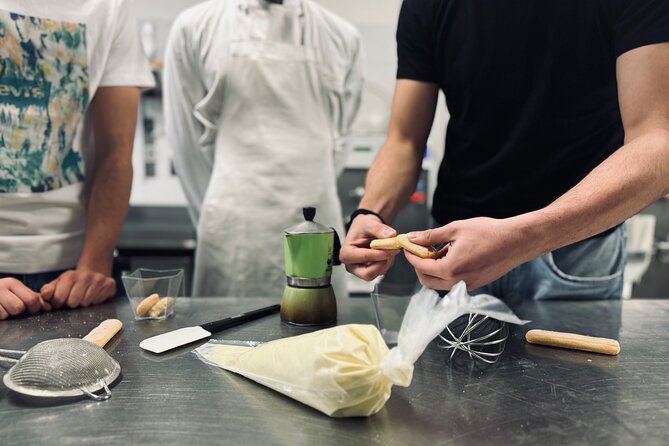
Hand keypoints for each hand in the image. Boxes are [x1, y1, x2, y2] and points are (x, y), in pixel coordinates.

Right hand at [0, 278, 50, 319]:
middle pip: (19, 308)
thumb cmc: (1, 294)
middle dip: (18, 312)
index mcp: (12, 283)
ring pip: (6, 314)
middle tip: (13, 309)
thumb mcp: (17, 292)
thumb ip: (34, 298)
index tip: (30, 308)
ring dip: (5, 315)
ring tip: (2, 309)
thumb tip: (49, 307)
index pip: (32, 299)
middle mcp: (0, 287)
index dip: (34, 308)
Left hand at [40, 269, 115, 308]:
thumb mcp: (58, 283)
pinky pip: (98, 302)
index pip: (59, 298)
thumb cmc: (73, 281)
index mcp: (69, 276)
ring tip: (84, 296)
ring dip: (83, 302)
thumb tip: (43, 296)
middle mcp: (85, 276)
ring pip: (86, 303)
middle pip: (73, 303)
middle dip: (72, 303)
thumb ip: (48, 290)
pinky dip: (95, 301)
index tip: (61, 300)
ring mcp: (99, 280)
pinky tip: (93, 294)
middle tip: (74, 298)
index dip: (59, 302)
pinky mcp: (109, 285)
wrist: (94, 271)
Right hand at [339, 214, 399, 280]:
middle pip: (369, 274)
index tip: (391, 248)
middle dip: (383, 263)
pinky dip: (388, 261)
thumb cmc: (362, 227)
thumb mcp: (369, 223)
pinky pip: (382, 270)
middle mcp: (352, 265)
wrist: (365, 229)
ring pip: (378, 272)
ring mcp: (361, 270)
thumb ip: (379, 229)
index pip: (364, 258)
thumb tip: (390, 235)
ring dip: (387, 260)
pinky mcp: (371, 270)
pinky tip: (387, 251)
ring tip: (389, 247)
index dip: (379, 254)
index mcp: (346, 254)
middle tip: (392, 250)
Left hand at [404, 217, 536, 290]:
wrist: (516, 241)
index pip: (421, 266)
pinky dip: (446, 271)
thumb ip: (431, 236)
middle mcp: (457, 282)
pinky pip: (453, 282)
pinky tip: (452, 254)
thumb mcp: (455, 229)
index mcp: (450, 269)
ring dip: (433, 269)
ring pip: (439, 283)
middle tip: (419, 249)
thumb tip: (413, 238)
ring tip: (438, 249)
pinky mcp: (475, 284)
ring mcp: (467, 286)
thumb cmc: (489, 233)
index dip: (411, 256)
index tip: (407, 246)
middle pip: (427, 281)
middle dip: (419, 265)